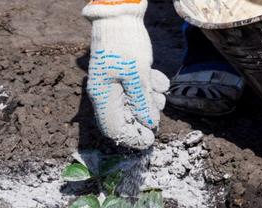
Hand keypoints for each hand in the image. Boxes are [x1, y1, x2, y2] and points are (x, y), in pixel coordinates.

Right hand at [82, 0, 168, 149]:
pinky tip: (157, 78)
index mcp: (103, 97)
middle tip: (157, 107)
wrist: (120, 14)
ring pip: (134, 103)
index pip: (114, 129)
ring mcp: (114, 84)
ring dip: (150, 99)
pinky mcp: (123, 74)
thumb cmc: (125, 44)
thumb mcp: (137, 75)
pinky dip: (149, 86)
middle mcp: (106, 93)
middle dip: (145, 114)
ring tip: (158, 89)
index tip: (150, 139)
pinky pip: (137, 88)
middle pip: (126, 117)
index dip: (132, 137)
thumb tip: (149, 123)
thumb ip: (142, 102)